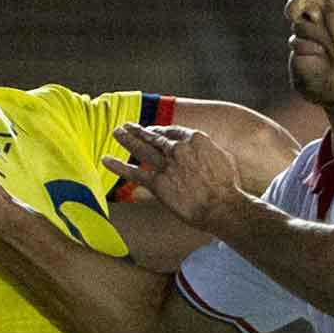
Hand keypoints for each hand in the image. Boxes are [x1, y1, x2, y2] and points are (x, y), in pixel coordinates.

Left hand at [105, 122, 244, 229]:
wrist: (220, 206)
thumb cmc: (227, 186)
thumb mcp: (223, 158)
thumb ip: (208, 151)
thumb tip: (203, 151)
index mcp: (194, 138)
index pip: (172, 131)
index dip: (160, 131)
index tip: (152, 131)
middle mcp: (178, 148)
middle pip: (154, 136)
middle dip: (140, 131)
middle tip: (128, 126)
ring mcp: (166, 165)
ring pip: (142, 148)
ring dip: (127, 139)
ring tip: (116, 132)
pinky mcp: (158, 183)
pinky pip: (134, 172)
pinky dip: (118, 166)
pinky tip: (105, 160)